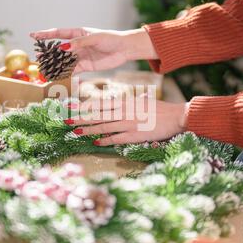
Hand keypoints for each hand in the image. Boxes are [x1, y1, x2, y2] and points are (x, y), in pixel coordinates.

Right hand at [30, 27, 157, 74]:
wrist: (124, 49)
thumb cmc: (110, 39)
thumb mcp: (94, 39)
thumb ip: (78, 44)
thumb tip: (62, 49)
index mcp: (78, 33)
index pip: (58, 34)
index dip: (45, 35)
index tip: (33, 35)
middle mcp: (77, 45)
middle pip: (59, 49)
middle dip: (48, 53)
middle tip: (38, 57)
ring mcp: (81, 56)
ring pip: (64, 61)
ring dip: (54, 65)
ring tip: (44, 68)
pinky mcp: (86, 66)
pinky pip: (72, 70)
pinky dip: (64, 73)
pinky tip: (56, 75)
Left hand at [64, 97, 188, 145]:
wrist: (176, 116)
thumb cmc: (160, 108)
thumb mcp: (143, 100)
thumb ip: (131, 101)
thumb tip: (124, 102)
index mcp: (125, 101)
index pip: (101, 103)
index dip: (85, 106)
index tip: (72, 107)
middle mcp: (124, 111)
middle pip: (98, 115)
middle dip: (81, 118)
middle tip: (66, 121)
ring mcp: (129, 123)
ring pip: (103, 126)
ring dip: (88, 130)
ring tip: (75, 133)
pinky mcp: (135, 135)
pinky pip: (116, 138)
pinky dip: (105, 140)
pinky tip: (95, 142)